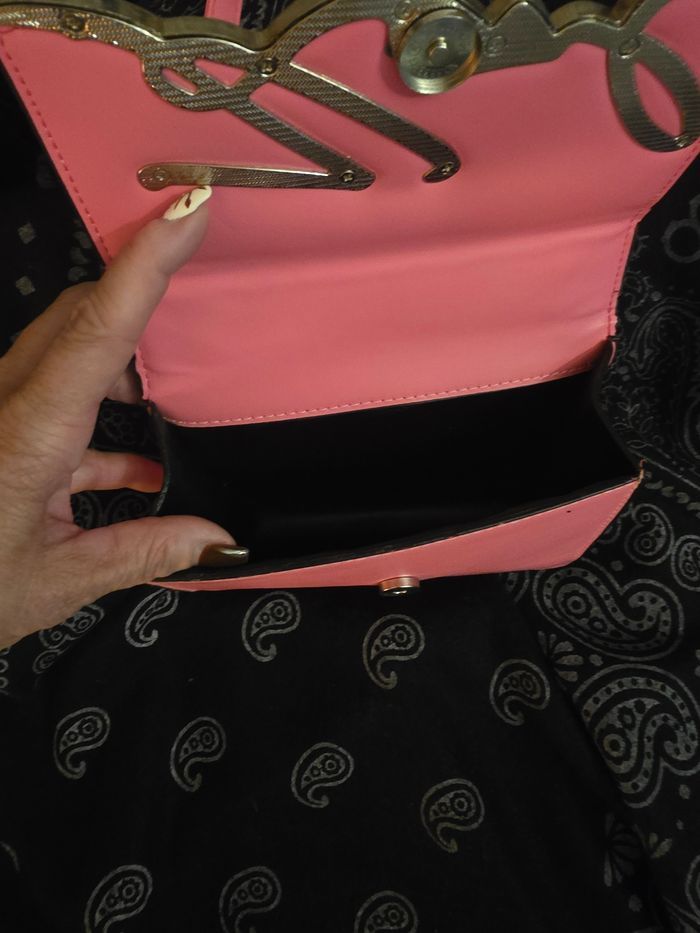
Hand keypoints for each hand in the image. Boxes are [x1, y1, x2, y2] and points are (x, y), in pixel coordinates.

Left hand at [0, 187, 240, 647]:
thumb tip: (216, 539)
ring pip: (68, 353)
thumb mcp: (54, 582)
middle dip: (141, 290)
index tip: (188, 212)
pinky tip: (140, 468)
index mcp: (25, 434)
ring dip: (125, 365)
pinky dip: (106, 426)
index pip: (97, 329)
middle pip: (80, 317)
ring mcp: (2, 414)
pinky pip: (59, 404)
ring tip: (173, 395)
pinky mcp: (2, 432)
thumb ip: (143, 552)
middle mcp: (9, 407)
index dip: (146, 264)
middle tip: (198, 277)